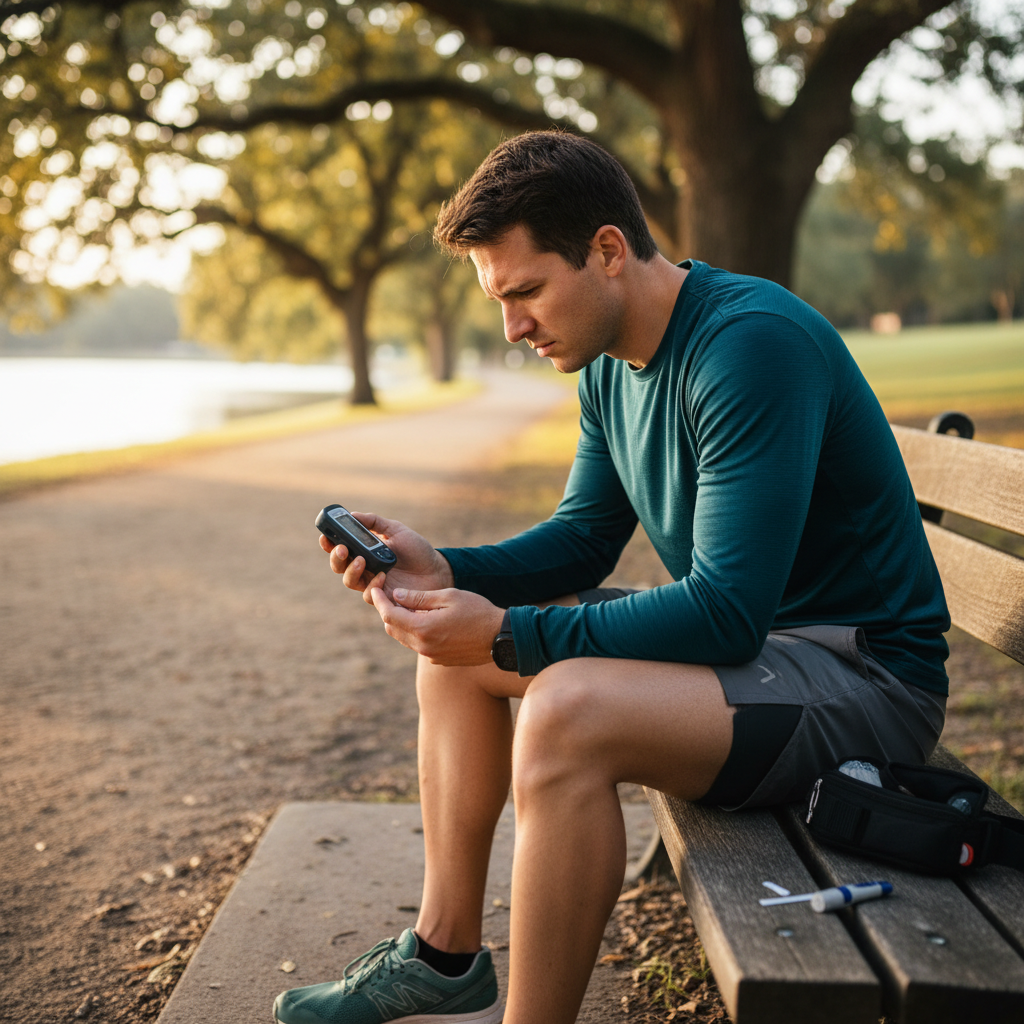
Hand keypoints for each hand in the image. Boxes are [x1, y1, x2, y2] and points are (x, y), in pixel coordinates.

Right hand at [318, 511, 452, 603]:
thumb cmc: (416, 550)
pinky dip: (372, 585)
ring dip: (351, 571)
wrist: (436, 570)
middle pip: (339, 566)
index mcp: (364, 551)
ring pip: (349, 581)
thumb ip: (375, 522)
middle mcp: (364, 568)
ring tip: (361, 560)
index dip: (329, 543)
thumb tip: (352, 515)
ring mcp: (372, 583)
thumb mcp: (396, 530)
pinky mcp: (383, 598)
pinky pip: (369, 595)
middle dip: (336, 557)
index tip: (325, 536)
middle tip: (343, 548)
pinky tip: (381, 576)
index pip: (340, 548)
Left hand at [369, 586, 504, 666]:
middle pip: (392, 628)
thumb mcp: (448, 596)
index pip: (389, 615)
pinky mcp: (439, 660)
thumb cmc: (477, 612)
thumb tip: (396, 595)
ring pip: (404, 638)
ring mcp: (431, 656)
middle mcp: (423, 646)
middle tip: (392, 594)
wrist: (501, 637)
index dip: (379, 600)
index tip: (375, 588)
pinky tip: (427, 620)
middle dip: (389, 611)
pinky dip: (415, 632)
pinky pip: (418, 645)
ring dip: (402, 622)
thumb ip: (419, 597)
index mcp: (423, 628)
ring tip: (410, 605)